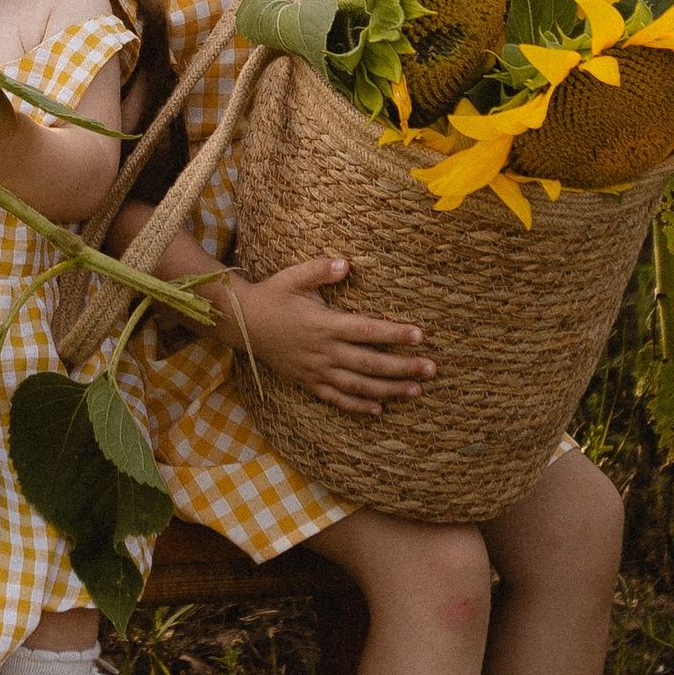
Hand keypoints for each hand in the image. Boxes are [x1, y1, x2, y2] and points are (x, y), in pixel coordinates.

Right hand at [220, 256, 434, 414]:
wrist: (242, 324)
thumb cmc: (272, 296)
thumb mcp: (293, 276)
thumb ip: (320, 270)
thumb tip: (346, 264)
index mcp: (324, 325)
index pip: (366, 330)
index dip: (393, 333)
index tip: (419, 334)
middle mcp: (323, 351)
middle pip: (369, 363)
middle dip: (402, 367)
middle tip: (431, 369)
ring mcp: (316, 370)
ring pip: (358, 385)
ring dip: (388, 390)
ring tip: (416, 391)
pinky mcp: (308, 382)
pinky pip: (336, 398)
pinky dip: (357, 406)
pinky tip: (378, 410)